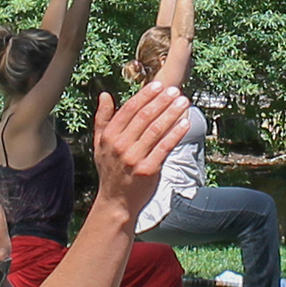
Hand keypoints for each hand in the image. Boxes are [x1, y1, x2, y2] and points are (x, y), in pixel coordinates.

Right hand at [89, 82, 189, 222]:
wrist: (116, 202)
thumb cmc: (110, 170)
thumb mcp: (100, 144)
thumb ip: (102, 119)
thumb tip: (105, 95)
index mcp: (109, 137)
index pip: (129, 110)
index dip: (145, 95)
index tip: (159, 85)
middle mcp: (120, 146)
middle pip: (144, 117)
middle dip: (162, 101)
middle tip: (176, 90)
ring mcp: (134, 158)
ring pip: (156, 130)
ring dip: (172, 114)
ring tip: (184, 102)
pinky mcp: (148, 170)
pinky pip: (164, 148)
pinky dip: (175, 134)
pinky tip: (185, 124)